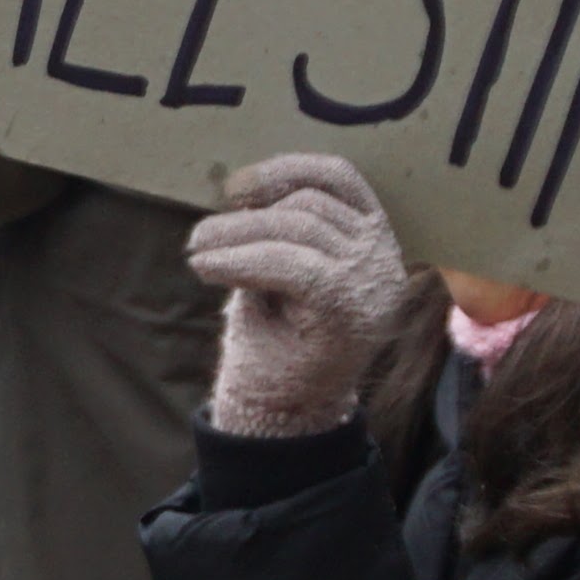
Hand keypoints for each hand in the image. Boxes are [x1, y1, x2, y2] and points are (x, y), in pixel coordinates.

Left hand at [189, 154, 413, 437]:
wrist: (284, 408)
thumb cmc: (276, 332)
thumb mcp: (279, 265)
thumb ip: (277, 224)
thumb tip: (240, 183)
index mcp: (372, 238)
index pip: (339, 178)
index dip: (285, 170)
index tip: (236, 186)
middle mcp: (383, 257)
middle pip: (310, 204)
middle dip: (247, 215)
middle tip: (200, 235)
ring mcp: (372, 283)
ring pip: (296, 229)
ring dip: (234, 235)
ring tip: (196, 248)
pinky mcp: (349, 309)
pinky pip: (290, 264)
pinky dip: (240, 259)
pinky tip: (206, 267)